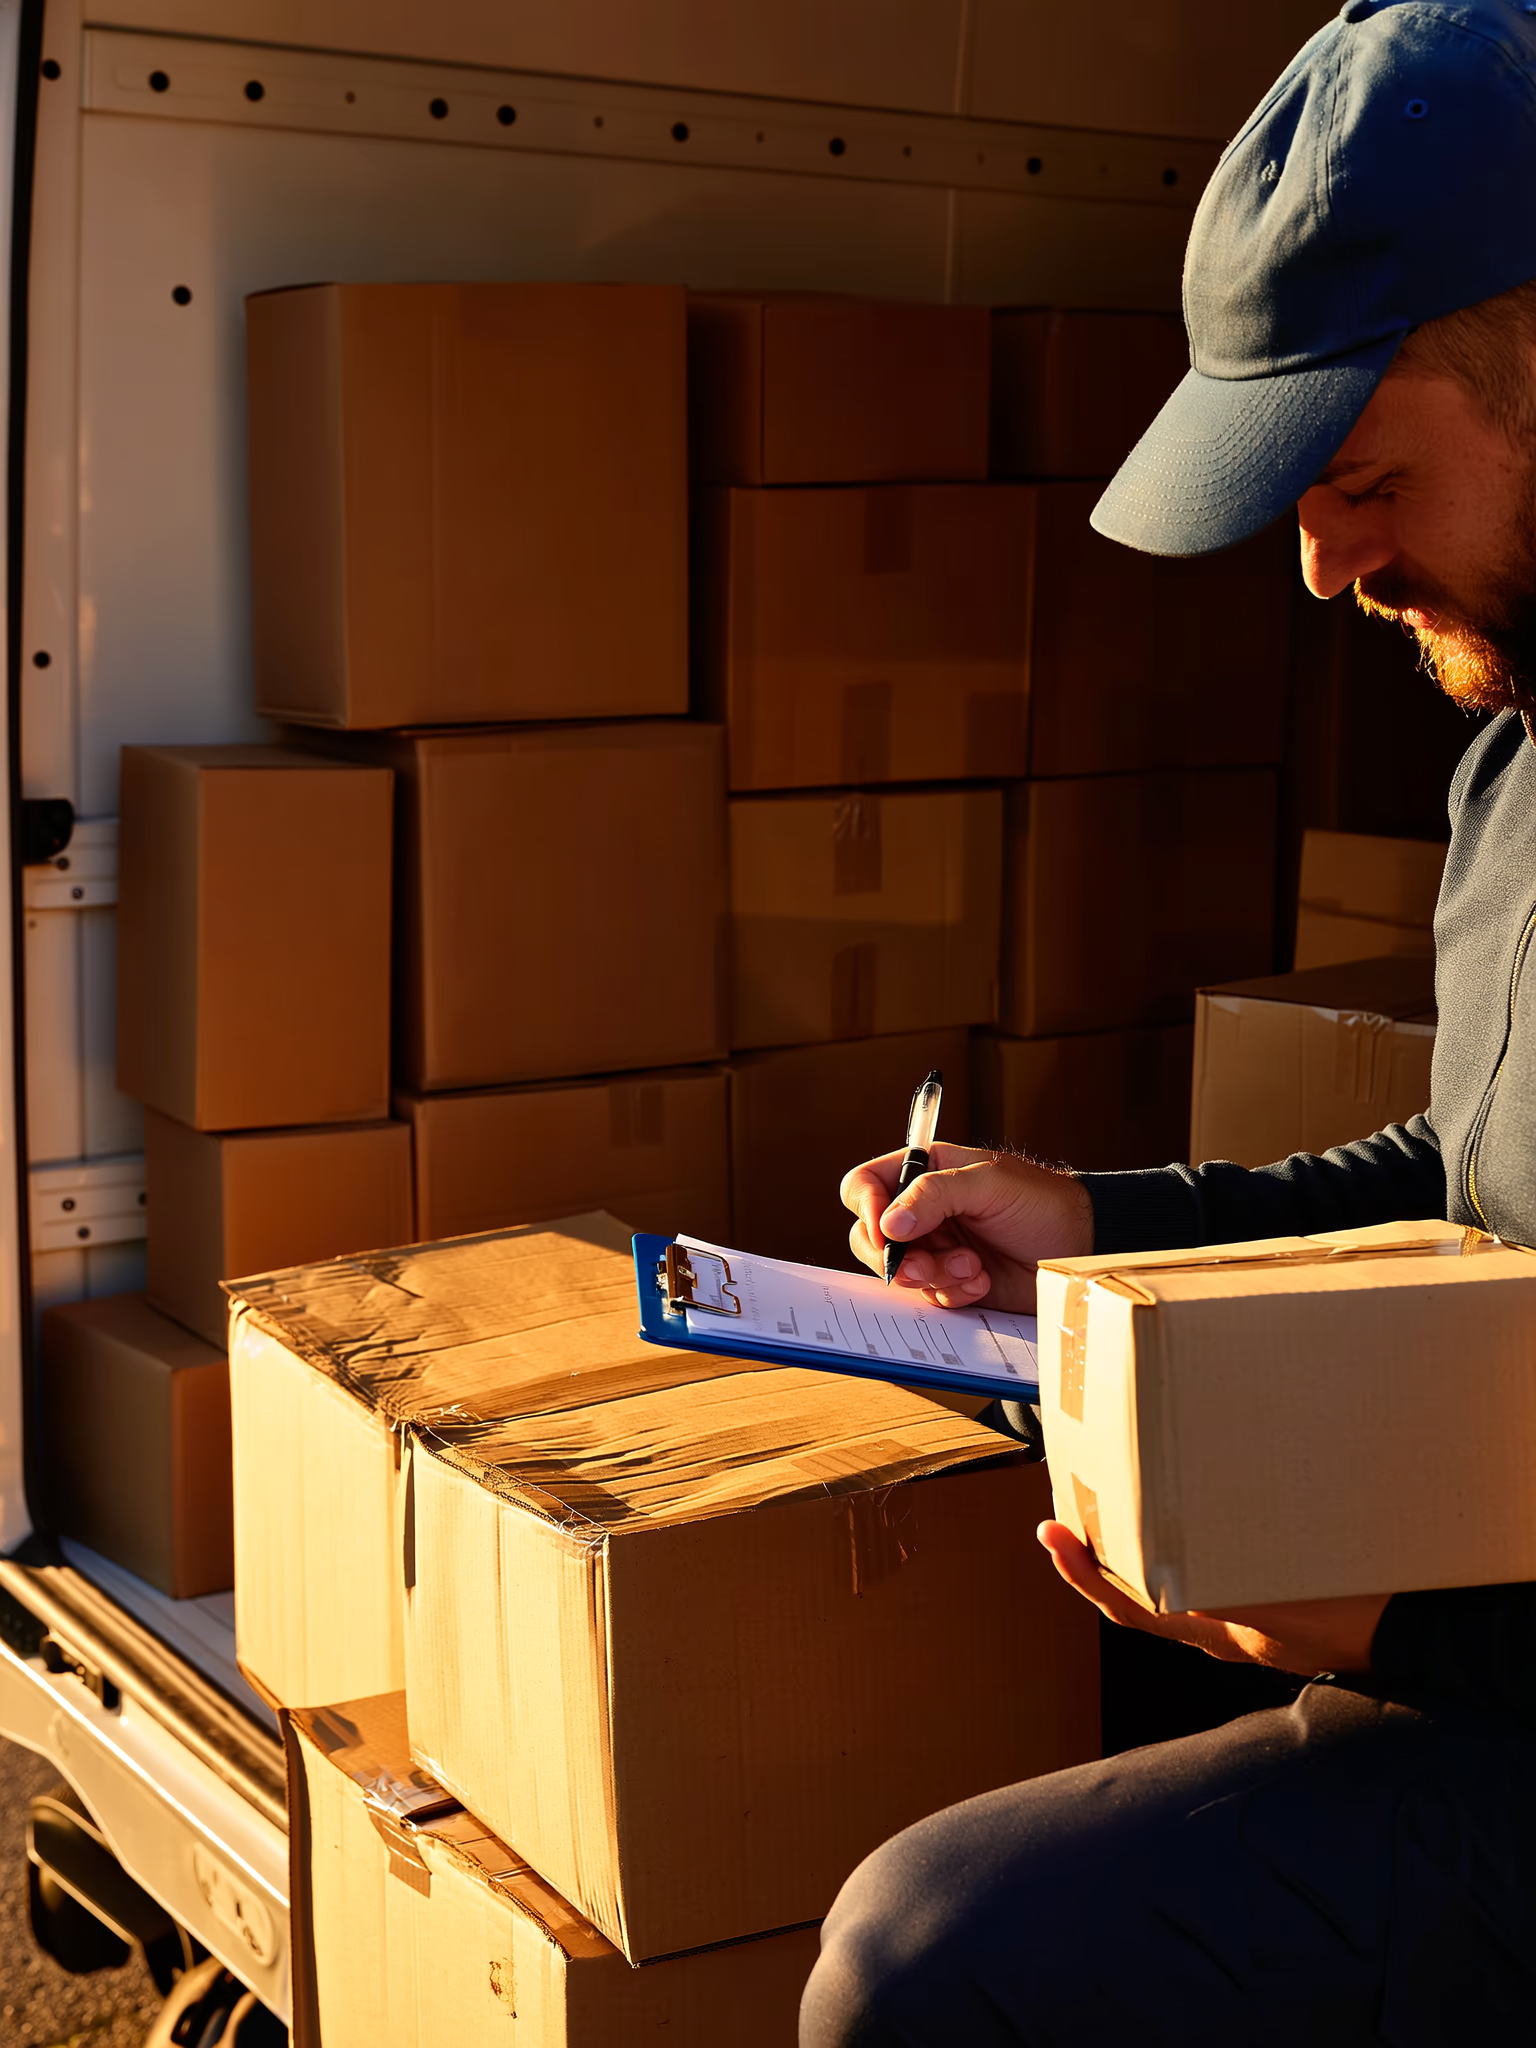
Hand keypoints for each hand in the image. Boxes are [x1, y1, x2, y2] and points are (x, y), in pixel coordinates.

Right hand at [840, 1143, 1094, 1313]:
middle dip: (897, 1256)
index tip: (887, 1234)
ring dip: (933, 1274)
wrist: (1079, 1248)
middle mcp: (921, 1211)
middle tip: (926, 1265)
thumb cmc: (1041, 1203)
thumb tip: (888, 1224)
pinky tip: (983, 1280)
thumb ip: (935, 1195)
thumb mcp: (989, 1184)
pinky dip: (953, 1292)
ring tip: (973, 1267)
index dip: (866, 1208)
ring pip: (898, 1272)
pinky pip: (927, 1296)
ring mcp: (933, 1248)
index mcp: (924, 1172)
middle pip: (869, 1236)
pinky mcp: (949, 1282)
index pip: (866, 1185)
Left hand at [1038, 1522, 1389, 1676]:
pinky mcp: (1269, 1609)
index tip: (1052, 1537)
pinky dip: (1190, 1548)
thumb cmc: (1355, 1610)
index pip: (1129, 1607)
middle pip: (1140, 1595)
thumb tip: (1184, 1582)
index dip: (1084, 1576)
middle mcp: (1220, 1631)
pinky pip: (1212, 1579)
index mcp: (1216, 1629)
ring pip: (1173, 1586)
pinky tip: (1193, 1509)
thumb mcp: (1284, 1598)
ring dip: (1141, 1548)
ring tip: (1118, 1499)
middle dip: (1101, 1553)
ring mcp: (1244, 1624)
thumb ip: (1232, 1597)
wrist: (1415, 1631)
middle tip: (1070, 1507)